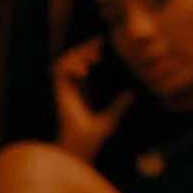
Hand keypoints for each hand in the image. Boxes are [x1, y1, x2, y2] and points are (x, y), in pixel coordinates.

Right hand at [54, 38, 132, 161]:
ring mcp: (64, 90)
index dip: (89, 51)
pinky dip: (70, 67)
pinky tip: (84, 70)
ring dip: (76, 55)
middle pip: (71, 59)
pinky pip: (60, 73)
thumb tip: (132, 93)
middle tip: (99, 46)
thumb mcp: (112, 117)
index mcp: (81, 90)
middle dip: (83, 48)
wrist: (82, 147)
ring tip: (93, 58)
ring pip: (63, 62)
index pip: (82, 64)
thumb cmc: (94, 136)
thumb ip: (120, 105)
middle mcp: (71, 88)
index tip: (102, 45)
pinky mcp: (60, 94)